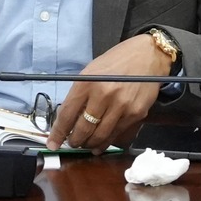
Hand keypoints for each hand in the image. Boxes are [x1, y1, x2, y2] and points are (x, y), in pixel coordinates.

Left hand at [46, 35, 172, 150]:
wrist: (148, 56)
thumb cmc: (117, 61)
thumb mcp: (91, 72)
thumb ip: (80, 94)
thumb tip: (68, 118)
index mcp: (87, 82)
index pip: (67, 114)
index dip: (58, 133)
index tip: (53, 143)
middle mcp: (104, 95)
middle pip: (83, 129)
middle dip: (74, 141)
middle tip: (71, 143)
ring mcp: (121, 106)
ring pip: (100, 136)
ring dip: (89, 144)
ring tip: (85, 144)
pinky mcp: (136, 114)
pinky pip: (117, 134)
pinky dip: (106, 142)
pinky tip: (101, 144)